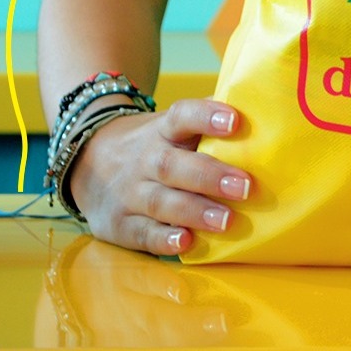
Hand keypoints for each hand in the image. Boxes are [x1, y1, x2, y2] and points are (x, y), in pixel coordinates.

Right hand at [67, 98, 252, 255]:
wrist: (86, 162)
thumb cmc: (156, 144)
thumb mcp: (174, 126)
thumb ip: (210, 118)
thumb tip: (264, 108)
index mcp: (162, 129)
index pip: (182, 116)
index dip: (207, 116)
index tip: (235, 121)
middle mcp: (144, 159)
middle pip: (173, 164)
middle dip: (210, 176)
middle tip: (245, 186)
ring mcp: (129, 193)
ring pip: (159, 201)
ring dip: (194, 212)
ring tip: (227, 220)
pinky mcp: (118, 224)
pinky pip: (140, 233)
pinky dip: (162, 240)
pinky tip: (186, 242)